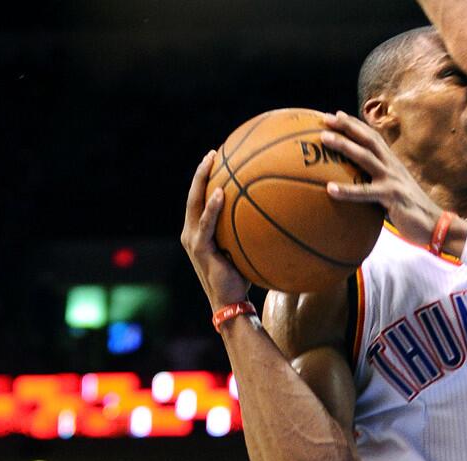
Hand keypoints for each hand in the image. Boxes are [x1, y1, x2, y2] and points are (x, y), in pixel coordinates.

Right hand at [180, 150, 250, 311]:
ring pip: (194, 203)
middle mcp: (191, 232)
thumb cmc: (241, 277)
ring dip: (201, 180)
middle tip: (212, 153)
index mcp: (199, 231)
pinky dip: (211, 207)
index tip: (216, 158)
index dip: (205, 178)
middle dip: (201, 172)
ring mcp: (193, 239)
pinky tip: (219, 192)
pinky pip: (206, 223)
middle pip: (193, 195)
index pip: (199, 199)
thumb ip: (249, 231)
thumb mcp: (244, 249)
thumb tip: (275, 214)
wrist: (231, 302)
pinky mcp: (199, 249)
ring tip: (211, 162)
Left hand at [320, 111, 442, 241]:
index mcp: (393, 164)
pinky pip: (365, 192)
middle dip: (347, 126)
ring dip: (344, 145)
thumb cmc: (412, 211)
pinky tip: (330, 189)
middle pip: (368, 140)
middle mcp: (392, 167)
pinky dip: (347, 190)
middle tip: (326, 117)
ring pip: (365, 157)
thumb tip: (360, 186)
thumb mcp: (395, 191)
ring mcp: (392, 180)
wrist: (436, 225)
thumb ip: (379, 184)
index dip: (356, 125)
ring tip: (324, 138)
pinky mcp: (392, 196)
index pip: (373, 138)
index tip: (338, 115)